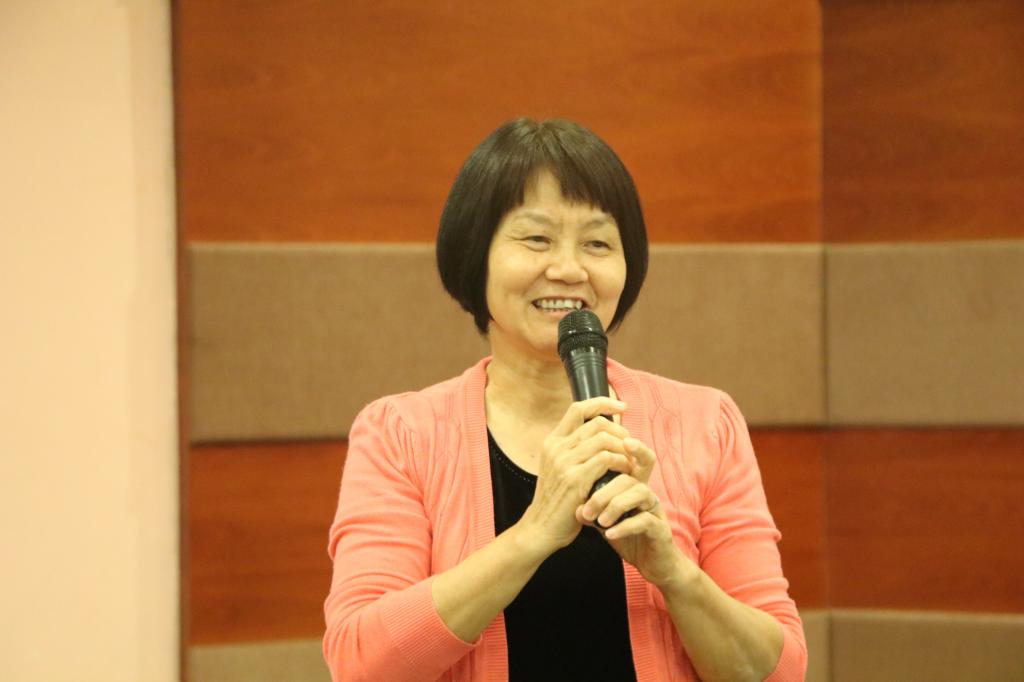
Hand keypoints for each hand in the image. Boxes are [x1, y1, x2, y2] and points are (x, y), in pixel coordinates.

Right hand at [517, 397, 633, 555]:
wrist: (541, 528)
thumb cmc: (557, 500)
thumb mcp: (559, 468)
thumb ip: (574, 449)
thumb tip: (601, 431)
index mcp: (552, 441)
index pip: (578, 408)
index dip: (602, 403)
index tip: (621, 407)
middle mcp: (556, 448)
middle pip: (597, 423)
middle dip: (620, 432)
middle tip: (629, 445)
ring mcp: (564, 463)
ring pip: (604, 439)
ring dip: (623, 449)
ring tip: (628, 461)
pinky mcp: (575, 479)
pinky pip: (606, 459)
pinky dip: (620, 463)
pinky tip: (624, 472)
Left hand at [577, 439, 689, 588]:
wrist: (654, 565)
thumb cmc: (629, 539)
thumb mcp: (606, 525)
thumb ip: (594, 513)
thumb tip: (577, 509)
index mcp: (632, 489)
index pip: (630, 462)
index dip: (623, 451)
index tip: (603, 449)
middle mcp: (646, 495)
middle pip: (629, 478)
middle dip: (606, 490)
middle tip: (588, 508)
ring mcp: (655, 510)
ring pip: (640, 493)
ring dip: (616, 506)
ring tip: (600, 521)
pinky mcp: (661, 529)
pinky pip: (645, 521)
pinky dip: (625, 526)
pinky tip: (609, 535)